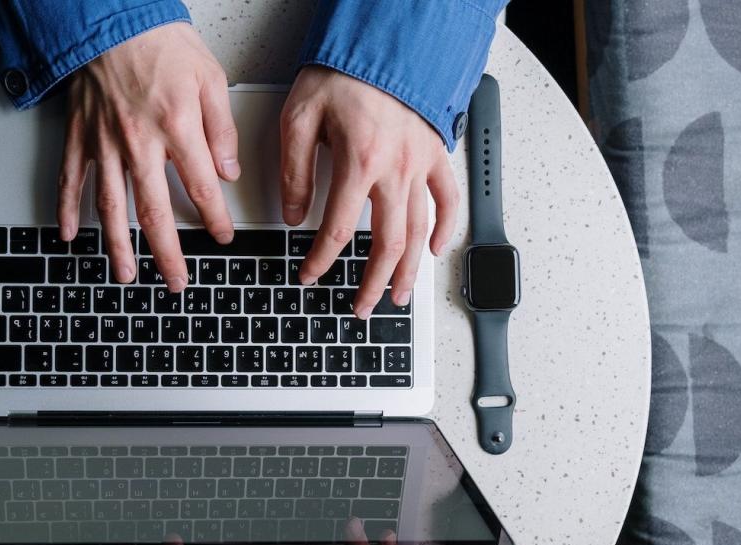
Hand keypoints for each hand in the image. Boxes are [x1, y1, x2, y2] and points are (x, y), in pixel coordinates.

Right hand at [60, 23, 239, 291]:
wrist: (112, 18)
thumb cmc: (161, 42)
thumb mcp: (211, 78)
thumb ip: (222, 130)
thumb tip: (228, 172)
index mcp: (177, 128)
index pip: (202, 188)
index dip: (215, 218)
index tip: (222, 237)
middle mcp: (139, 143)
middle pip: (154, 211)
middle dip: (168, 253)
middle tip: (177, 281)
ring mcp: (104, 143)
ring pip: (111, 206)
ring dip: (118, 246)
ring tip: (126, 274)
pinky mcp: (80, 136)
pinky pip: (71, 179)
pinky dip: (67, 209)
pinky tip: (68, 235)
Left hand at [280, 66, 458, 317]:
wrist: (385, 42)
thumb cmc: (343, 72)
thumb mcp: (300, 117)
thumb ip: (295, 170)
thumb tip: (292, 214)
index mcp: (358, 162)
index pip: (336, 230)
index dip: (321, 261)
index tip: (309, 276)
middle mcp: (395, 169)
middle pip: (387, 243)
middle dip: (372, 283)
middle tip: (360, 307)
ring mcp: (420, 164)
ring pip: (419, 231)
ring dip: (409, 270)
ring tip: (398, 296)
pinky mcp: (435, 154)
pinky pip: (447, 199)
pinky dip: (444, 228)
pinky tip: (434, 250)